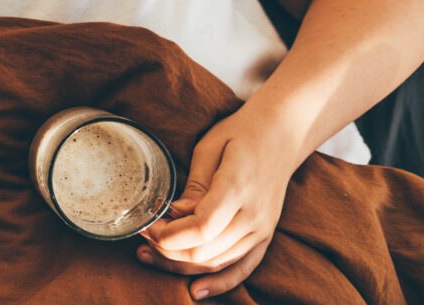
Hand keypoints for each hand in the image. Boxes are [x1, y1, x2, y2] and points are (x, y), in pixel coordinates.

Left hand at [135, 112, 294, 299]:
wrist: (282, 135)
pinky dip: (220, 283)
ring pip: (218, 262)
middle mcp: (254, 216)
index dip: (169, 235)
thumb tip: (174, 214)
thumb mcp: (209, 147)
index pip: (201, 227)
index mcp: (237, 188)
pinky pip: (243, 268)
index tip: (146, 227)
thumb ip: (194, 185)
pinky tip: (195, 291)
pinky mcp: (265, 236)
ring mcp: (263, 230)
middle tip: (142, 239)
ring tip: (151, 256)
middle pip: (206, 250)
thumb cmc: (240, 134)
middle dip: (167, 250)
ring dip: (182, 266)